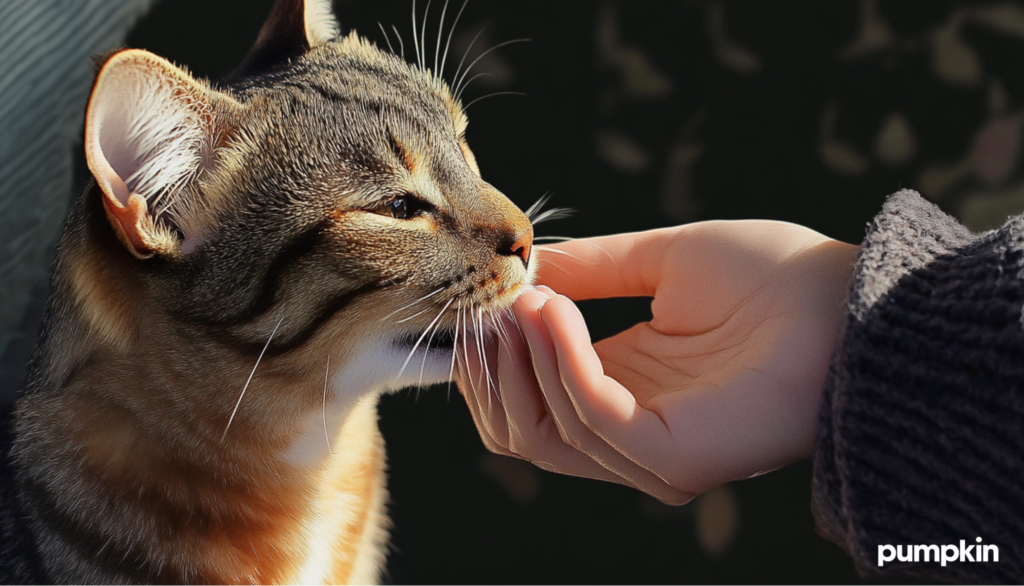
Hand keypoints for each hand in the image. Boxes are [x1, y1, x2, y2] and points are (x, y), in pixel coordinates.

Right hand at [457, 221, 857, 503]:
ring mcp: (650, 455)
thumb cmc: (773, 277)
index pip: (525, 403)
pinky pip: (590, 417)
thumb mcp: (659, 261)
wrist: (847, 295)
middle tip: (488, 302)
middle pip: (520, 431)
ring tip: (525, 296)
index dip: (490, 354)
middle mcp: (629, 433)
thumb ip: (589, 268)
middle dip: (490, 366)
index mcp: (623, 390)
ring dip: (520, 356)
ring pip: (544, 431)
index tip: (477, 297)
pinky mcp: (672, 458)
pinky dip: (560, 359)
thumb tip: (519, 269)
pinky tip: (555, 308)